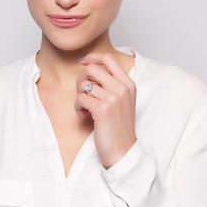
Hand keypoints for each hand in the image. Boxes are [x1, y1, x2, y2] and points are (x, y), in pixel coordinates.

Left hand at [75, 52, 136, 168]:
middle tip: (83, 93)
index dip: (92, 57)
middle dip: (82, 80)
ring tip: (85, 109)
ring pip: (84, 84)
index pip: (108, 58)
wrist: (123, 150)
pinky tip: (84, 115)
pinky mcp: (102, 108)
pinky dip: (78, 107)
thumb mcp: (122, 100)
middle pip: (92, 68)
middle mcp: (122, 88)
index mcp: (128, 83)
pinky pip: (80, 98)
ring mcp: (113, 97)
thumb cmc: (118, 126)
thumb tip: (90, 68)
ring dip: (79, 97)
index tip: (83, 62)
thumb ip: (111, 84)